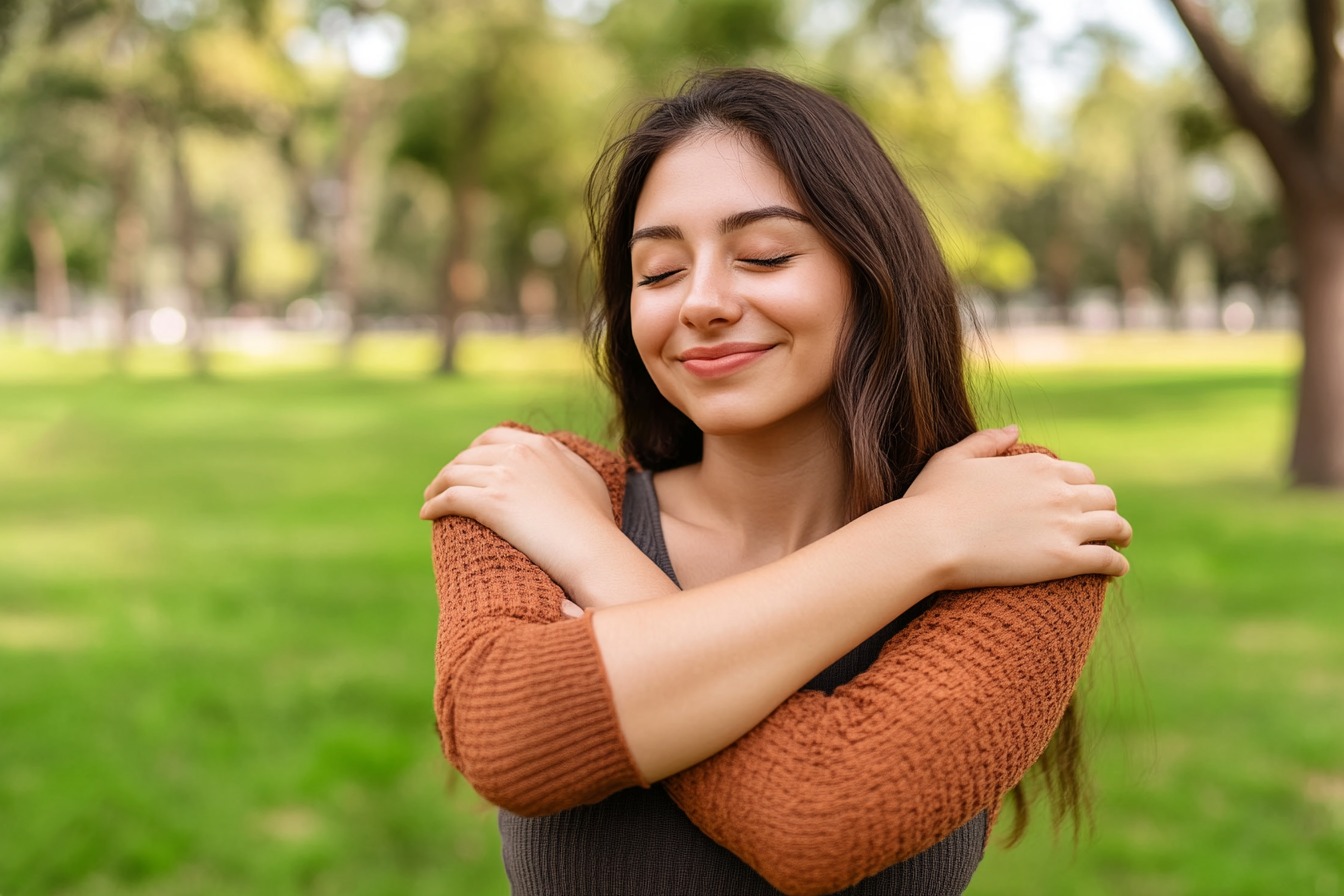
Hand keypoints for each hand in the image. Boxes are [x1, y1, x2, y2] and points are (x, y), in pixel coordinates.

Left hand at [420, 427, 618, 587]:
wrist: (594, 549)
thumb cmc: (597, 525)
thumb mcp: (588, 480)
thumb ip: (568, 465)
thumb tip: (562, 464)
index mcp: (541, 445)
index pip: (494, 437)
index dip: (474, 449)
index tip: (468, 464)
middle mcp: (520, 454)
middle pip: (470, 454)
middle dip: (453, 468)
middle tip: (443, 484)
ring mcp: (505, 476)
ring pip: (455, 474)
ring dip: (437, 486)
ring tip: (430, 499)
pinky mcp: (492, 502)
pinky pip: (450, 498)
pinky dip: (434, 504)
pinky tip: (427, 515)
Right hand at [902, 425, 1131, 589]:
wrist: (928, 540)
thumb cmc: (931, 500)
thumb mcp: (954, 457)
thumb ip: (988, 440)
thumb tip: (1016, 428)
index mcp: (1035, 466)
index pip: (1079, 473)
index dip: (1081, 487)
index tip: (1077, 501)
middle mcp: (1058, 491)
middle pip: (1104, 496)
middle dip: (1105, 508)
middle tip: (1102, 522)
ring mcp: (1064, 525)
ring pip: (1115, 525)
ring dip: (1121, 533)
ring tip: (1119, 543)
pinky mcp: (1064, 559)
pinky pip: (1108, 559)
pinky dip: (1118, 563)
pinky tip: (1116, 570)